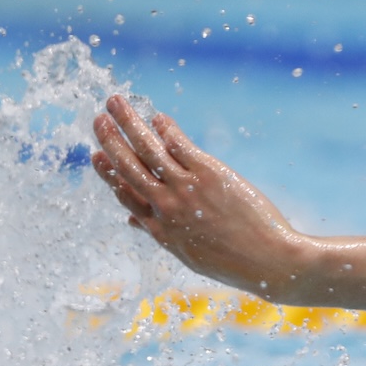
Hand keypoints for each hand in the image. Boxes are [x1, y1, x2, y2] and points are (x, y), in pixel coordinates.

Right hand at [92, 96, 305, 292]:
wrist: (268, 261)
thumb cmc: (233, 262)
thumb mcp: (188, 254)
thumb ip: (160, 234)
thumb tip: (132, 221)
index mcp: (159, 229)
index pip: (125, 194)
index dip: (108, 172)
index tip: (97, 155)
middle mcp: (166, 206)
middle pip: (129, 167)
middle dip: (111, 141)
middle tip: (98, 120)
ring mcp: (186, 189)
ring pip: (148, 150)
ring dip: (129, 123)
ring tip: (115, 104)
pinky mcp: (209, 174)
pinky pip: (181, 145)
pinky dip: (167, 130)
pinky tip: (159, 118)